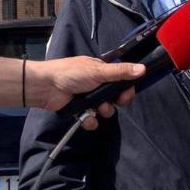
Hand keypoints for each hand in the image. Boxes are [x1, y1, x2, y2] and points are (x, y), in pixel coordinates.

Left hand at [30, 57, 144, 128]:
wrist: (46, 86)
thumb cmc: (71, 73)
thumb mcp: (98, 71)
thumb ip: (120, 72)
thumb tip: (143, 69)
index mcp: (102, 72)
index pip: (121, 82)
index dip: (126, 90)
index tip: (126, 95)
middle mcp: (97, 85)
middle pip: (115, 98)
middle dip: (115, 103)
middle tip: (112, 102)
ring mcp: (89, 98)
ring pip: (105, 110)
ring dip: (103, 111)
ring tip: (95, 107)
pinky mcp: (81, 110)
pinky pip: (92, 120)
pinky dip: (90, 120)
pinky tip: (86, 117)